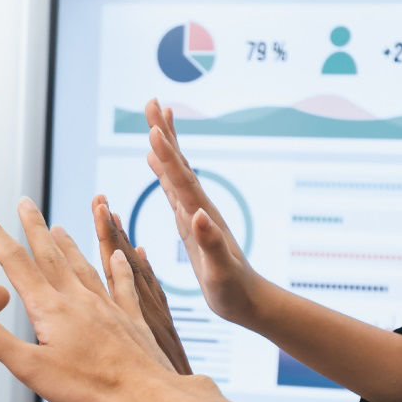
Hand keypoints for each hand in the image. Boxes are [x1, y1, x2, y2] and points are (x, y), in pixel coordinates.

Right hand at [0, 197, 257, 401]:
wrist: (148, 395)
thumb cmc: (90, 387)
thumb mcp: (30, 368)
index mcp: (50, 308)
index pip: (13, 262)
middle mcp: (78, 299)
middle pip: (50, 254)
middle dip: (32, 227)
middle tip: (23, 202)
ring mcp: (107, 307)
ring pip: (84, 266)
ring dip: (68, 245)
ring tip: (58, 228)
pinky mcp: (130, 320)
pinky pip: (124, 285)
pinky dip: (120, 267)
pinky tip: (122, 255)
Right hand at [143, 99, 269, 327]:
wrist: (248, 300)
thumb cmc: (235, 290)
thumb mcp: (222, 271)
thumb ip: (211, 243)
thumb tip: (197, 215)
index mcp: (202, 217)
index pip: (182, 179)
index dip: (167, 154)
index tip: (153, 128)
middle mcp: (198, 208)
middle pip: (179, 164)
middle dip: (165, 134)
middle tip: (152, 102)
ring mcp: (194, 214)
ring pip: (176, 172)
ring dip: (165, 146)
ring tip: (153, 121)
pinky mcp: (191, 224)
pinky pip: (173, 189)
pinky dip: (162, 171)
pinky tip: (154, 162)